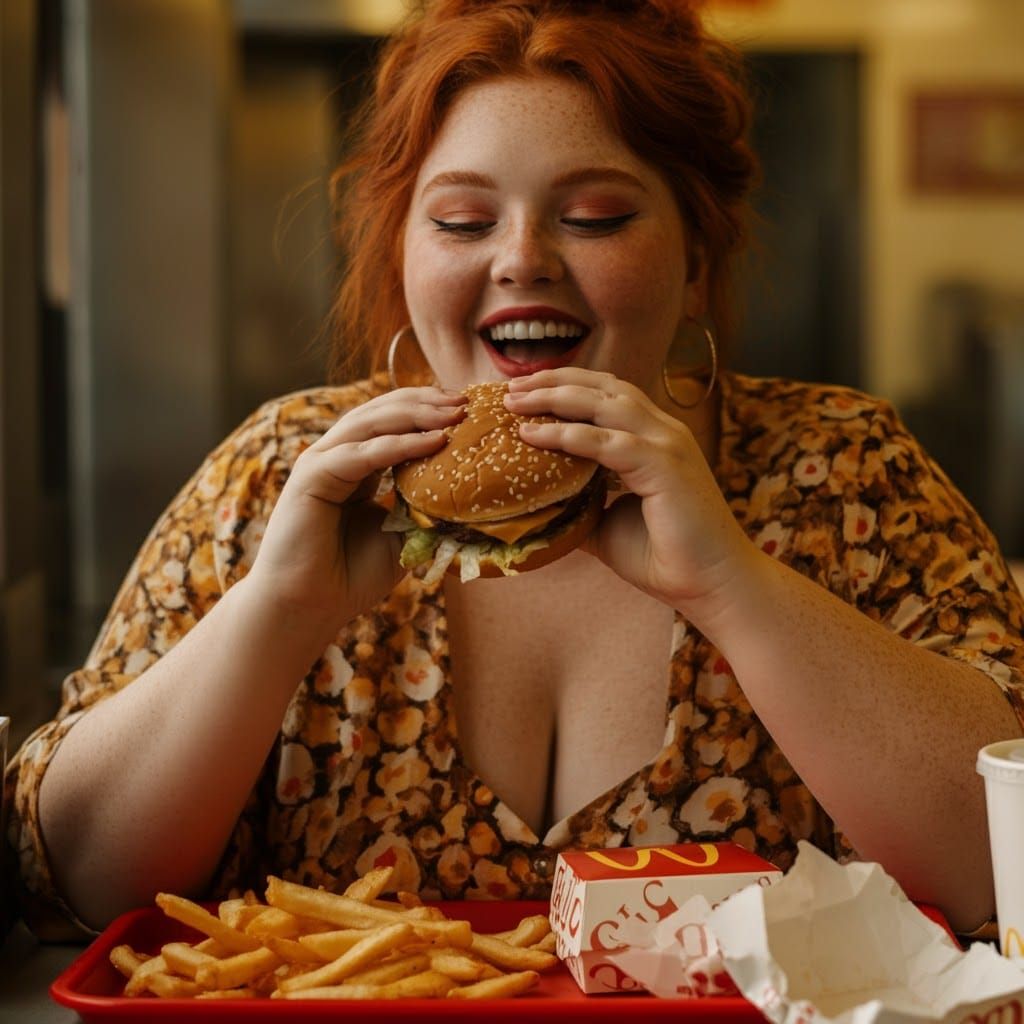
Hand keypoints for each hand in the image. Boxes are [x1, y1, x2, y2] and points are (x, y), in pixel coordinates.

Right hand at [247, 387, 465, 632]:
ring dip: (417, 415)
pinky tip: (434, 441)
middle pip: (382, 412)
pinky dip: (400, 445)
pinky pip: (363, 454)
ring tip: (455, 413)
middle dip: (426, 403)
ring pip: (371, 423)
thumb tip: (473, 502)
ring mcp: (321, 462)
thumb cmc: (351, 577)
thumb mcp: (402, 538)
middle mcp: (337, 456)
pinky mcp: (312, 476)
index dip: (428, 410)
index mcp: (356, 465)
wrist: (308, 607)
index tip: (468, 409)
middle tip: (466, 402)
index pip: (391, 421)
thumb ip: (425, 512)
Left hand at [505, 369, 752, 617]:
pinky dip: (567, 434)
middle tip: (511, 388)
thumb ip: (579, 503)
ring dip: (556, 398)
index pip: (608, 394)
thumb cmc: (665, 558)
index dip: (566, 386)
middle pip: (604, 386)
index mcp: (655, 439)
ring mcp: (667, 445)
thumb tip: (537, 504)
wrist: (711, 586)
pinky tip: (532, 435)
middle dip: (555, 381)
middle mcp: (663, 432)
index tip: (523, 391)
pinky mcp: (664, 466)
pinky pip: (608, 441)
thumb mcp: (607, 524)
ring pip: (605, 403)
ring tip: (515, 402)